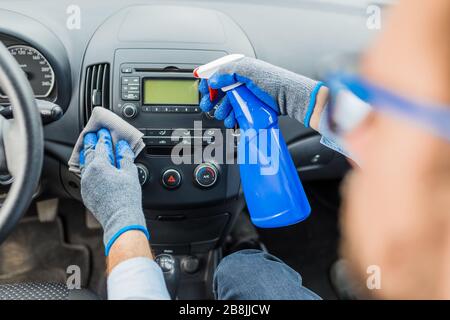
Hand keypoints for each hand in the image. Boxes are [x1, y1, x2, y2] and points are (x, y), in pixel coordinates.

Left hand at [79, 128, 147, 255]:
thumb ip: (125, 157)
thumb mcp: (130, 173)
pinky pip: (85, 176)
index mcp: (100, 165)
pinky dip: (88, 168)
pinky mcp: (86, 193)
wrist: (120, 219)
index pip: (101, 145)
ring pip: (84, 164)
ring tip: (89, 149)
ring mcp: (85, 184)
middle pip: (88, 152)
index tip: (103, 131)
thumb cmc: (127, 198)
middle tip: (91, 135)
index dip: (103, 137)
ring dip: (87, 155)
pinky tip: (92, 169)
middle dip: (90, 142)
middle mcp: (89, 173)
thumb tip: (122, 146)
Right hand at [199, 57, 323, 127]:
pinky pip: (235, 111)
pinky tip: (231, 120)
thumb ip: (228, 72)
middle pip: (219, 89)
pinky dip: (230, 117)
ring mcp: (246, 94)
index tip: (202, 90)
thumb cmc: (275, 82)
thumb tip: (213, 79)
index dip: (207, 80)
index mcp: (240, 68)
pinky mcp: (250, 106)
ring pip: (226, 102)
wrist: (290, 98)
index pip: (217, 72)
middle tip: (208, 106)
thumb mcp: (249, 72)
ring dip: (221, 110)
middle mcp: (242, 80)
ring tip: (222, 115)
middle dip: (212, 99)